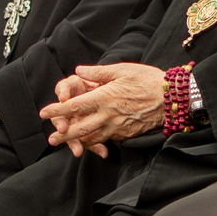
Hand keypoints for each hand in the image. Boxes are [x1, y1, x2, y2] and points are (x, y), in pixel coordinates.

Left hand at [40, 61, 168, 155]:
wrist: (172, 99)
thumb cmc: (148, 80)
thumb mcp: (123, 70)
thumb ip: (99, 73)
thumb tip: (80, 71)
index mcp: (105, 97)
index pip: (75, 105)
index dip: (58, 109)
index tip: (44, 112)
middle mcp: (108, 115)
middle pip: (80, 128)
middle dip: (64, 135)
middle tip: (51, 139)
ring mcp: (118, 127)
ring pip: (93, 138)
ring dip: (78, 142)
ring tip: (68, 146)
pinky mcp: (127, 134)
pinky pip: (108, 139)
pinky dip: (97, 142)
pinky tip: (91, 142)